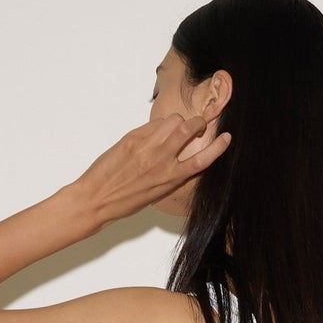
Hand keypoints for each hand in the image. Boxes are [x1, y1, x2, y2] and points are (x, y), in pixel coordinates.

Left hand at [71, 111, 231, 227]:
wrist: (95, 199)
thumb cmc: (125, 201)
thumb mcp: (156, 193)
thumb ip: (171, 174)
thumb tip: (181, 156)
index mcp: (170, 179)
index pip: (202, 159)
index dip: (218, 147)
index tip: (227, 137)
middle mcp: (161, 161)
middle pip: (189, 129)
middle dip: (197, 122)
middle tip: (196, 124)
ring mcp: (146, 147)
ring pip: (173, 120)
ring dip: (177, 121)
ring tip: (172, 129)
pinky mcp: (132, 139)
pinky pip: (153, 124)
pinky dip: (157, 126)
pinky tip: (151, 135)